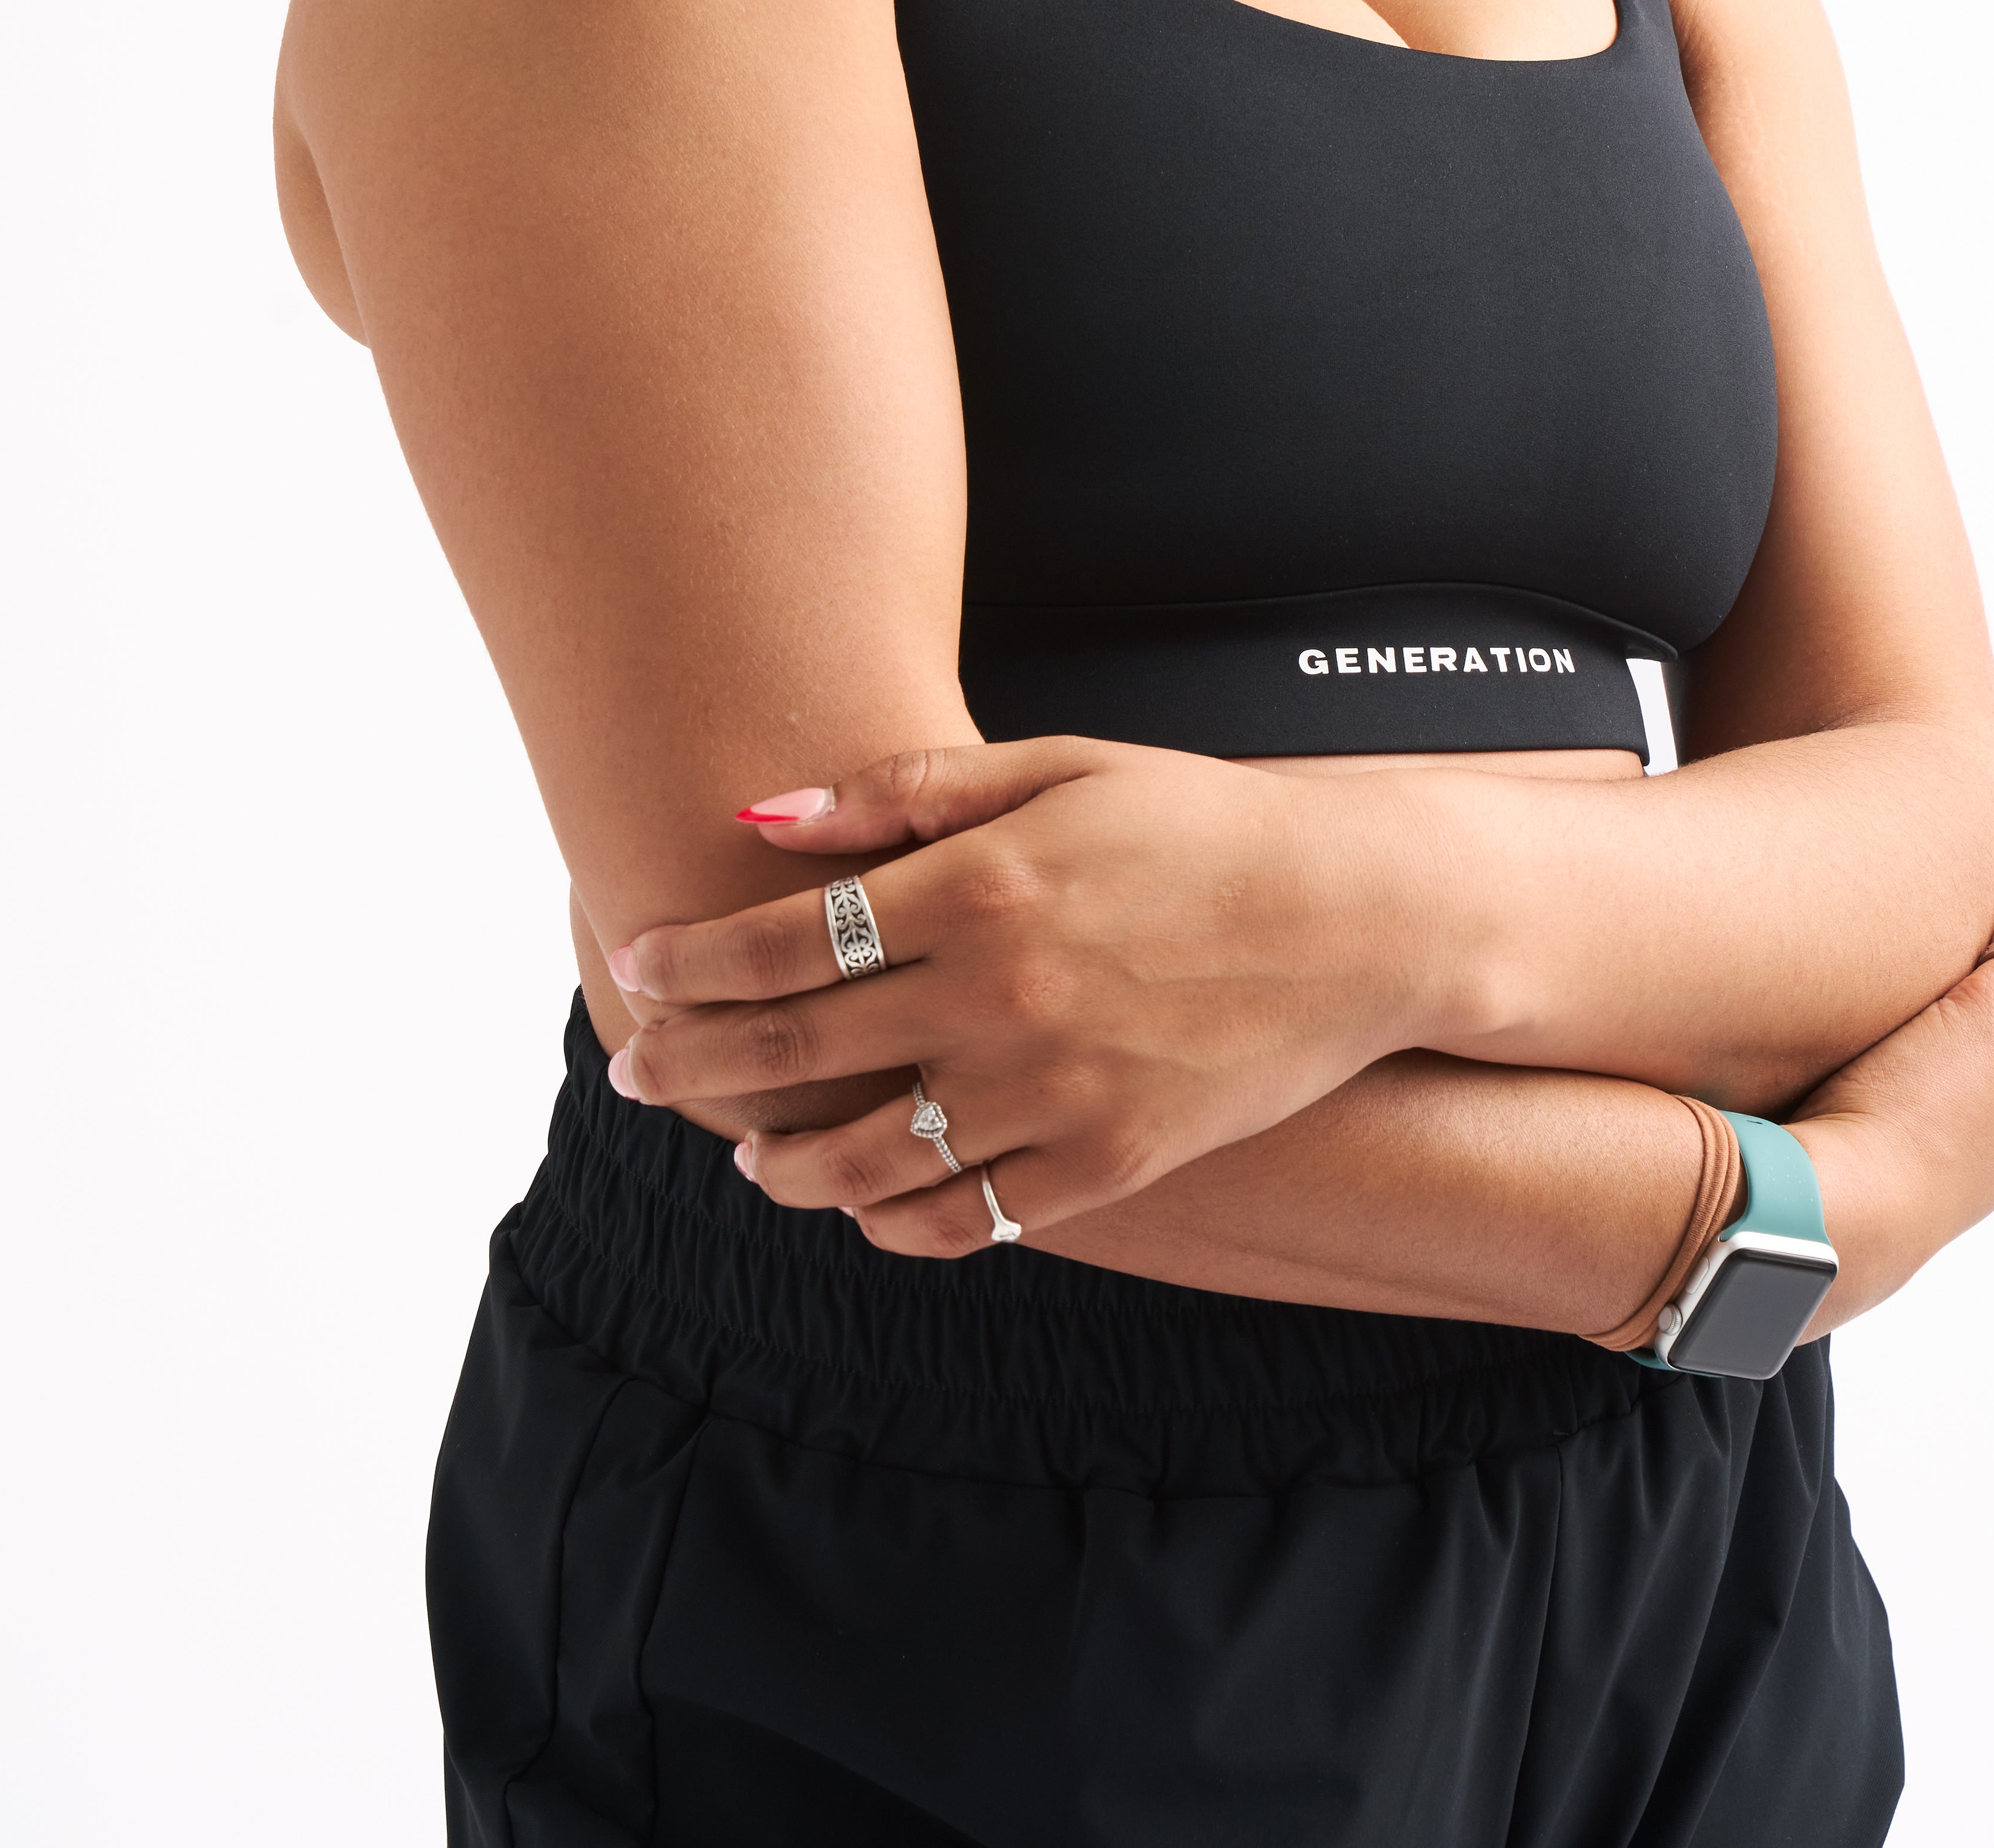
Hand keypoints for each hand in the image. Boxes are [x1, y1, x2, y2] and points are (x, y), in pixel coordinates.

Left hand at [604, 736, 1445, 1255]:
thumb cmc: (1198, 824)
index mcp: (980, 888)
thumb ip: (904, 793)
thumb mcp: (1055, 769)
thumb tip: (763, 815)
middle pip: (795, 1057)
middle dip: (693, 1066)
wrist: (1358, 916)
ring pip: (866, 1163)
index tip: (635, 967)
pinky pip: (968, 1221)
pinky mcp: (1109, 1163)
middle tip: (637, 1071)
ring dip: (783, 1166)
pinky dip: (895, 1224)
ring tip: (750, 1156)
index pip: (783, 943)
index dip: (691, 963)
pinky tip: (863, 1204)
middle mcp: (1002, 998)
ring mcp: (1055, 1093)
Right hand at [1792, 866, 1993, 1334]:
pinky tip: (1828, 1041)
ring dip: (1908, 1028)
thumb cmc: (1917, 1124)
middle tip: (1923, 935)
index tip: (1985, 900)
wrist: (1826, 1210)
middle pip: (1989, 1040)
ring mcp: (1920, 1154)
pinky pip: (1870, 1089)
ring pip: (1928, 1069)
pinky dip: (1861, 1059)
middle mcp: (1987, 1138)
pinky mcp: (1857, 1157)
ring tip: (1869, 982)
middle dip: (1966, 989)